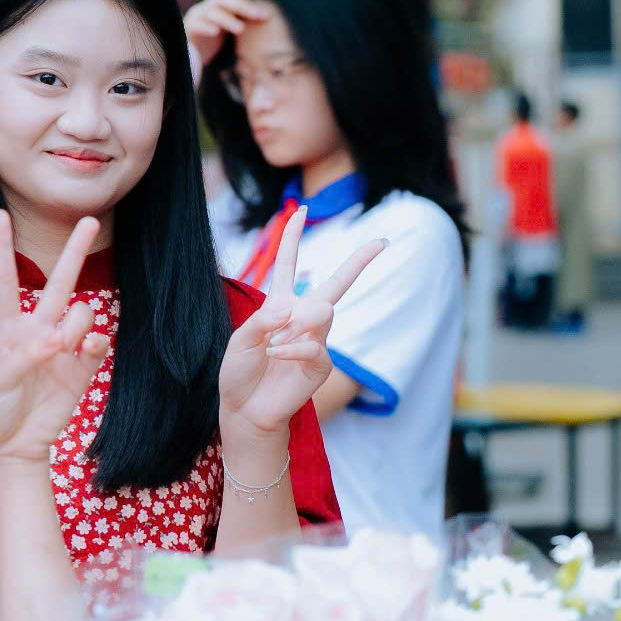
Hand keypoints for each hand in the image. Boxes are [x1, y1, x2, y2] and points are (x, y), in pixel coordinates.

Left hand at [0, 209, 112, 469]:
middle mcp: (36, 330)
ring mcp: (62, 348)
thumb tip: (57, 341)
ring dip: (76, 323)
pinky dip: (95, 342)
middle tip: (91, 221)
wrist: (9, 448)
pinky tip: (85, 350)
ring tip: (62, 347)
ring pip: (81, 313)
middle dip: (75, 251)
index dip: (1, 246)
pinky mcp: (81, 369)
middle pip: (58, 281)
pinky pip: (98, 343)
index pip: (4, 278)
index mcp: (5, 327)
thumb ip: (25, 355)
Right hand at [182, 0, 272, 72]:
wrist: (184, 61)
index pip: (231, 0)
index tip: (266, 16)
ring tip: (240, 29)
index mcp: (214, 9)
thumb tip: (267, 20)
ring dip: (226, 18)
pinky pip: (195, 24)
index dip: (248, 5)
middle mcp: (203, 9)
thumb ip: (240, 25)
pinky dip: (205, 26)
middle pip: (221, 0)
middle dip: (240, 6)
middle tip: (257, 16)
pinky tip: (216, 32)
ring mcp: (193, 18)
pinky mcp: (185, 30)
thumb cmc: (208, 47)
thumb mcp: (226, 35)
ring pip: (209, 12)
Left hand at [217, 206, 385, 437]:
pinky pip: (313, 346)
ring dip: (298, 324)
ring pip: (323, 312)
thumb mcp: (240, 340)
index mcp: (279, 305)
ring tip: (274, 344)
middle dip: (359, 262)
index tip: (302, 210)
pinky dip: (291, 349)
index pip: (288, 265)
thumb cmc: (239, 373)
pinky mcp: (321, 364)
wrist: (245, 409)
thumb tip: (291, 313)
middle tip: (381, 242)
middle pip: (336, 284)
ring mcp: (315, 341)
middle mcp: (301, 318)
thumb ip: (262, 321)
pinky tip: (276, 356)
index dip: (293, 237)